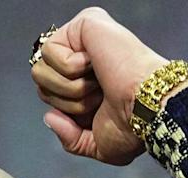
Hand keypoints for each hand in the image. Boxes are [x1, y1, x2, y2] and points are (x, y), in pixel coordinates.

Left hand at [31, 7, 168, 164]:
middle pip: (39, 83)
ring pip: (40, 70)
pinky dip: (71, 69)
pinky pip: (49, 51)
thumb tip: (49, 117)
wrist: (148, 110)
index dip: (65, 111)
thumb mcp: (97, 145)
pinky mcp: (84, 23)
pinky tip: (97, 65)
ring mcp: (84, 37)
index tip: (97, 111)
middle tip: (99, 97)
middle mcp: (85, 56)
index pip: (48, 96)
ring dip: (69, 88)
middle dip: (66, 101)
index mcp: (87, 81)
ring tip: (99, 82)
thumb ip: (70, 139)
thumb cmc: (133, 128)